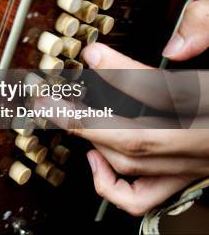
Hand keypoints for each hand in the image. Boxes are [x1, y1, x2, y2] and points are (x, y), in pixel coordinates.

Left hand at [76, 0, 208, 215]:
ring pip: (134, 166)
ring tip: (64, 113)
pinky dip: (110, 182)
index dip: (120, 73)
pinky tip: (96, 157)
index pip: (163, 93)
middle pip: (135, 139)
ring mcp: (196, 166)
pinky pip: (142, 196)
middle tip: (48, 94)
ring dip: (92, 138)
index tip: (90, 55)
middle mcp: (206, 144)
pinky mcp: (188, 176)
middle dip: (82, 115)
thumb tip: (173, 44)